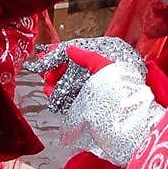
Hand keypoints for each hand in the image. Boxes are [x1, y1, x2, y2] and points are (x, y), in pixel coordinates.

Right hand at [24, 37, 146, 112]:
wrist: (123, 120)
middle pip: (66, 72)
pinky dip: (54, 94)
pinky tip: (49, 91)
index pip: (75, 60)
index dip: (60, 55)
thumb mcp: (105, 67)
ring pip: (62, 85)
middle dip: (53, 69)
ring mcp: (85, 96)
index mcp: (98, 70)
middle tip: (44, 69)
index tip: (46, 53)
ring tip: (47, 81)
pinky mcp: (80, 110)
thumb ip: (88, 57)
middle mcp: (90, 83)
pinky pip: (63, 99)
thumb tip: (69, 49)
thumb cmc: (119, 91)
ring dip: (51, 82)